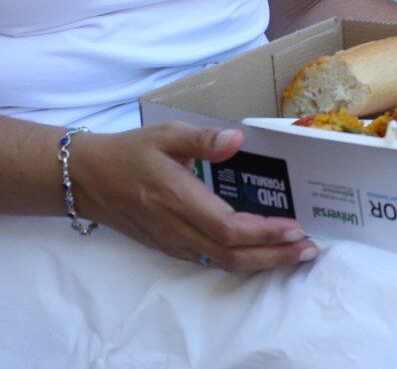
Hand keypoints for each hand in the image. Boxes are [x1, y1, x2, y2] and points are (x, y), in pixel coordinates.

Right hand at [71, 124, 315, 271]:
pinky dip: (240, 260)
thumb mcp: (165, 135)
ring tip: (294, 254)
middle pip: (231, 255)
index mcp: (177, 198)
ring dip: (261, 262)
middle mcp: (175, 228)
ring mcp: (171, 242)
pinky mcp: (168, 247)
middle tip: (309, 248)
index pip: (227, 228)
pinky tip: (260, 252)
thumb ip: (202, 138)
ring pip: (221, 263)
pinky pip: (209, 260)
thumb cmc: (129, 153)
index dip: (263, 233)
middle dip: (274, 256)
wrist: (87, 180)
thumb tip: (236, 139)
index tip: (295, 227)